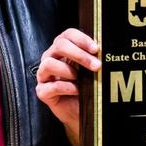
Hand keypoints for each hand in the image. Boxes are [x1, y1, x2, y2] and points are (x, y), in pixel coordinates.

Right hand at [36, 28, 98, 145]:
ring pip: (49, 63)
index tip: (96, 49)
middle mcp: (51, 57)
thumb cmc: (85, 87)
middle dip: (79, 54)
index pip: (68, 35)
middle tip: (96, 65)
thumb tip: (104, 50)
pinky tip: (76, 91)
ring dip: (69, 71)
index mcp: (62, 49)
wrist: (80, 110)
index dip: (82, 39)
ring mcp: (44, 74)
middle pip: (59, 45)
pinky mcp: (42, 91)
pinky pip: (51, 86)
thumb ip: (93, 58)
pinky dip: (66, 87)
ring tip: (81, 79)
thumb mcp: (91, 70)